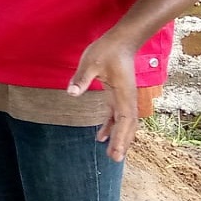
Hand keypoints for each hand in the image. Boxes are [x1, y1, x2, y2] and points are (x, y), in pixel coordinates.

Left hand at [69, 32, 140, 161]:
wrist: (122, 41)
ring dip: (120, 137)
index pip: (125, 119)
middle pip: (129, 125)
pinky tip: (102, 136)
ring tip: (112, 155)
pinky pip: (118, 116)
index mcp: (123, 93)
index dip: (121, 136)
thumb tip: (71, 93)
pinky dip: (112, 127)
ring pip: (125, 123)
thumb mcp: (91, 62)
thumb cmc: (107, 50)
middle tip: (115, 159)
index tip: (116, 151)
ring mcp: (125, 97)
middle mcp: (128, 98)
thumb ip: (82, 78)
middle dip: (123, 142)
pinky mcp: (119, 95)